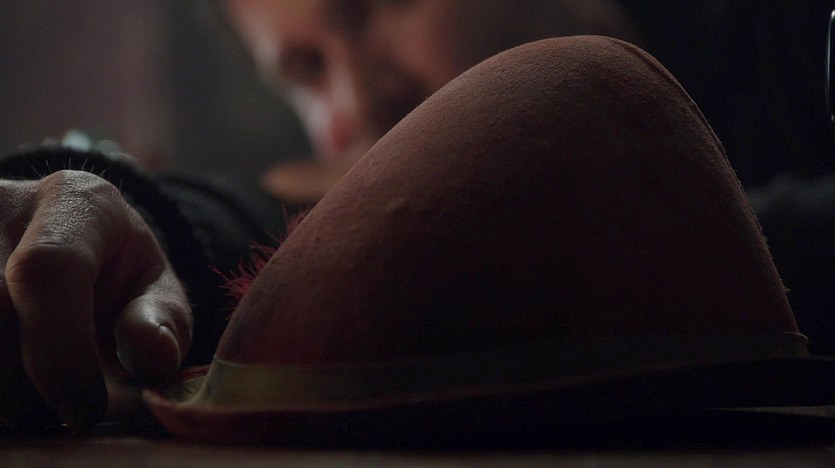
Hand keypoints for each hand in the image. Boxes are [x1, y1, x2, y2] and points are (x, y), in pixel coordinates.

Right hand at [0, 170, 191, 430]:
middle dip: (23, 381)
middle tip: (59, 406)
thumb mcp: (153, 293)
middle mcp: (2, 201)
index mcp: (79, 201)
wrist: (68, 242)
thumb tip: (154, 353)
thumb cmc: (114, 275)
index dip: (60, 349)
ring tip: (30, 390)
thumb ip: (161, 323)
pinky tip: (7, 379)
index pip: (48, 269)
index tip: (84, 409)